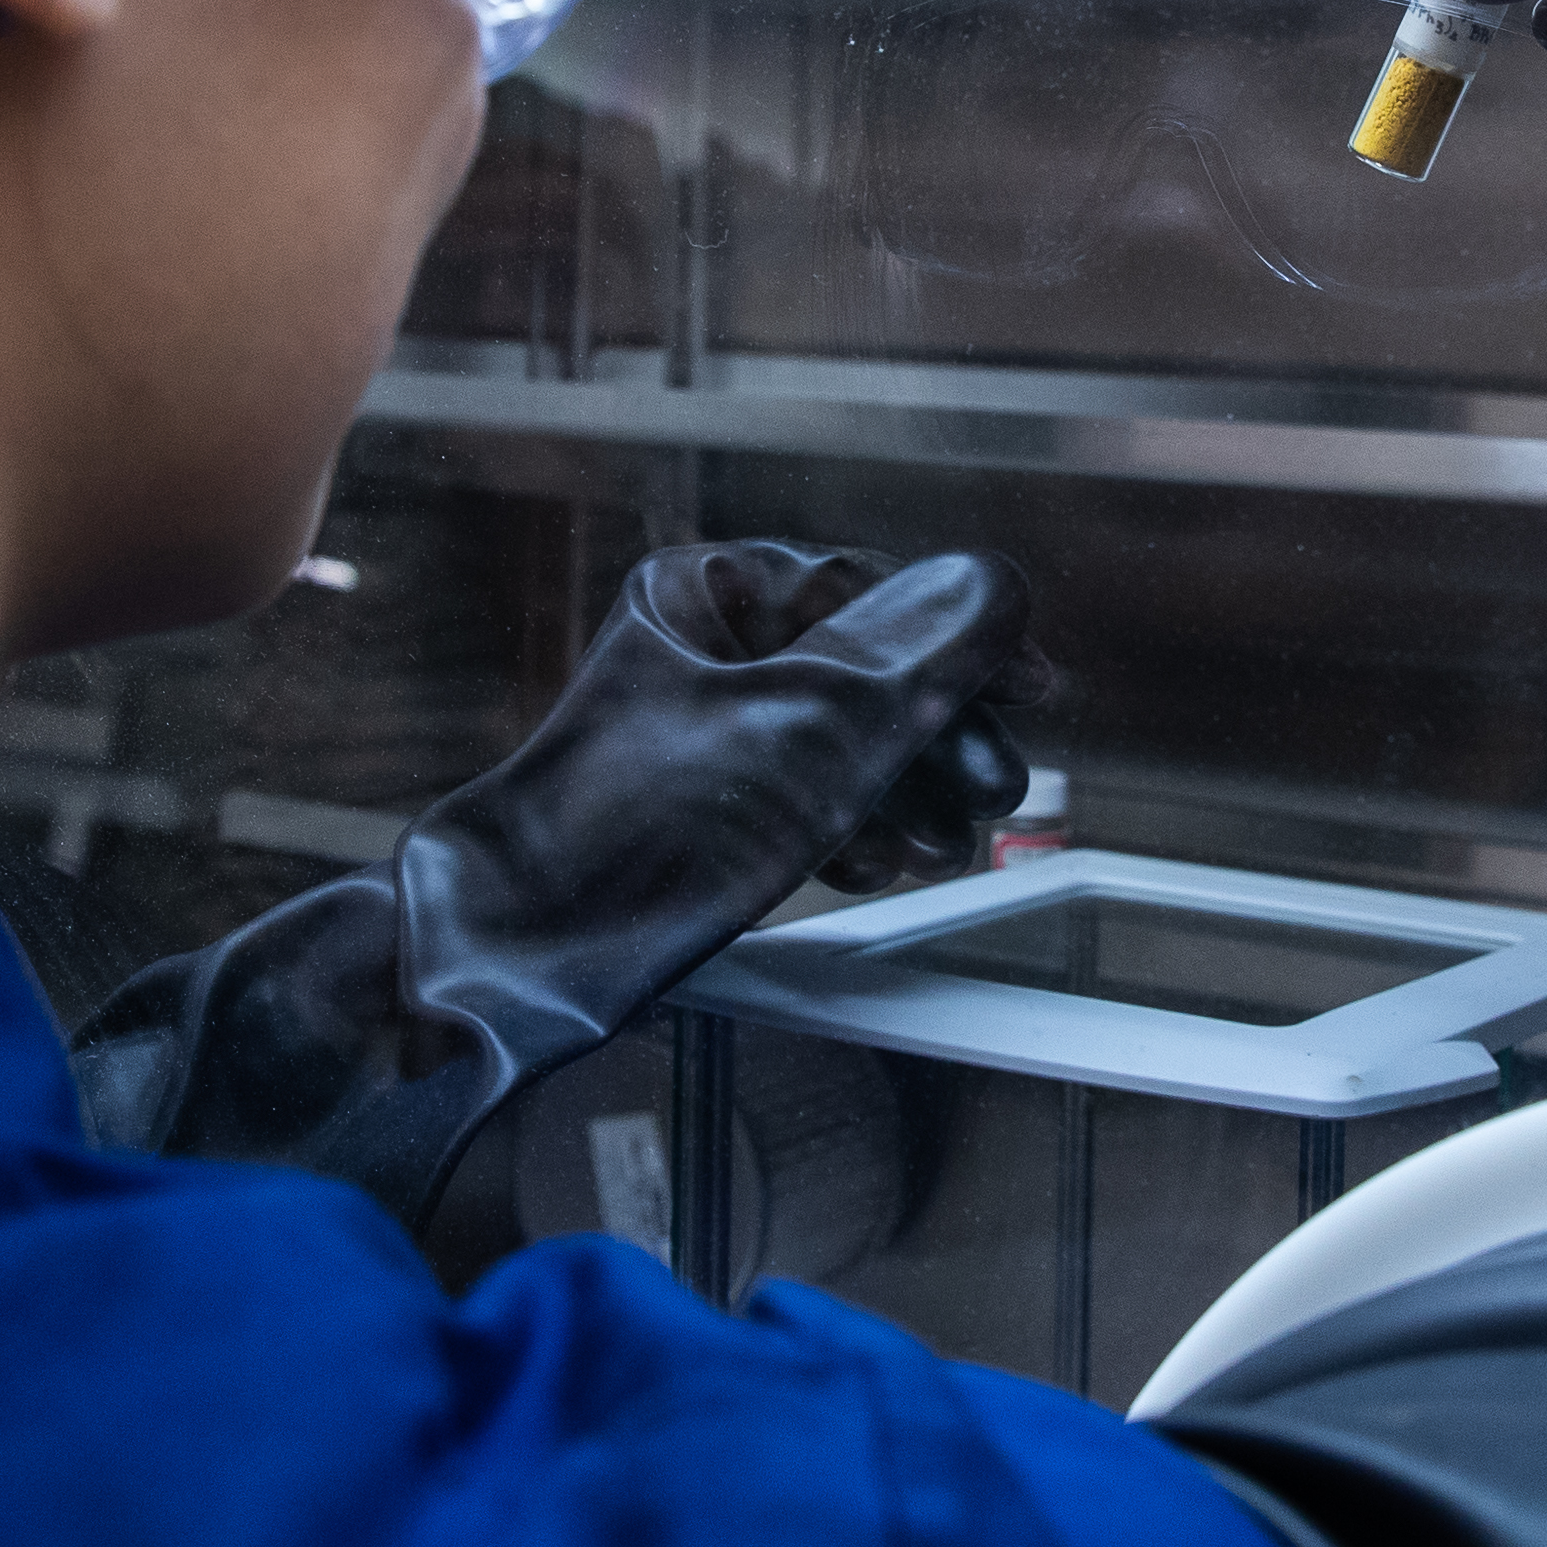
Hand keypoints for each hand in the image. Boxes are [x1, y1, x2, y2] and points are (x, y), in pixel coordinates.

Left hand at [65, 541, 1050, 1224]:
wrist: (515, 960)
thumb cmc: (632, 833)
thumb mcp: (809, 731)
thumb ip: (916, 655)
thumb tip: (999, 586)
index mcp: (708, 593)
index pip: (871, 595)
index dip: (961, 649)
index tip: (1031, 695)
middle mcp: (700, 649)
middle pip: (865, 675)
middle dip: (937, 740)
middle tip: (989, 799)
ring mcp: (697, 734)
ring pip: (841, 745)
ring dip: (905, 793)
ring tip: (937, 848)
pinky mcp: (693, 814)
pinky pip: (801, 802)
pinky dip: (849, 831)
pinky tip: (869, 867)